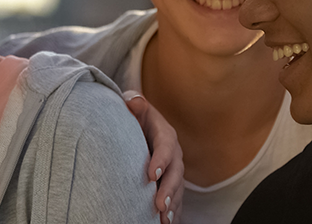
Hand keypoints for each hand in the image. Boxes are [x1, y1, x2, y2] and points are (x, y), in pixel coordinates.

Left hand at [123, 90, 183, 223]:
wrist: (146, 127)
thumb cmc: (139, 119)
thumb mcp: (137, 108)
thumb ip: (136, 104)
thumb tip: (133, 100)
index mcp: (167, 136)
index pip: (165, 148)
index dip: (160, 161)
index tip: (150, 175)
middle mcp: (175, 156)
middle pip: (175, 174)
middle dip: (168, 190)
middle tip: (159, 205)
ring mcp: (175, 171)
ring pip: (178, 190)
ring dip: (172, 205)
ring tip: (163, 219)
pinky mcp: (172, 183)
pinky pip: (176, 199)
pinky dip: (174, 212)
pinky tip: (166, 223)